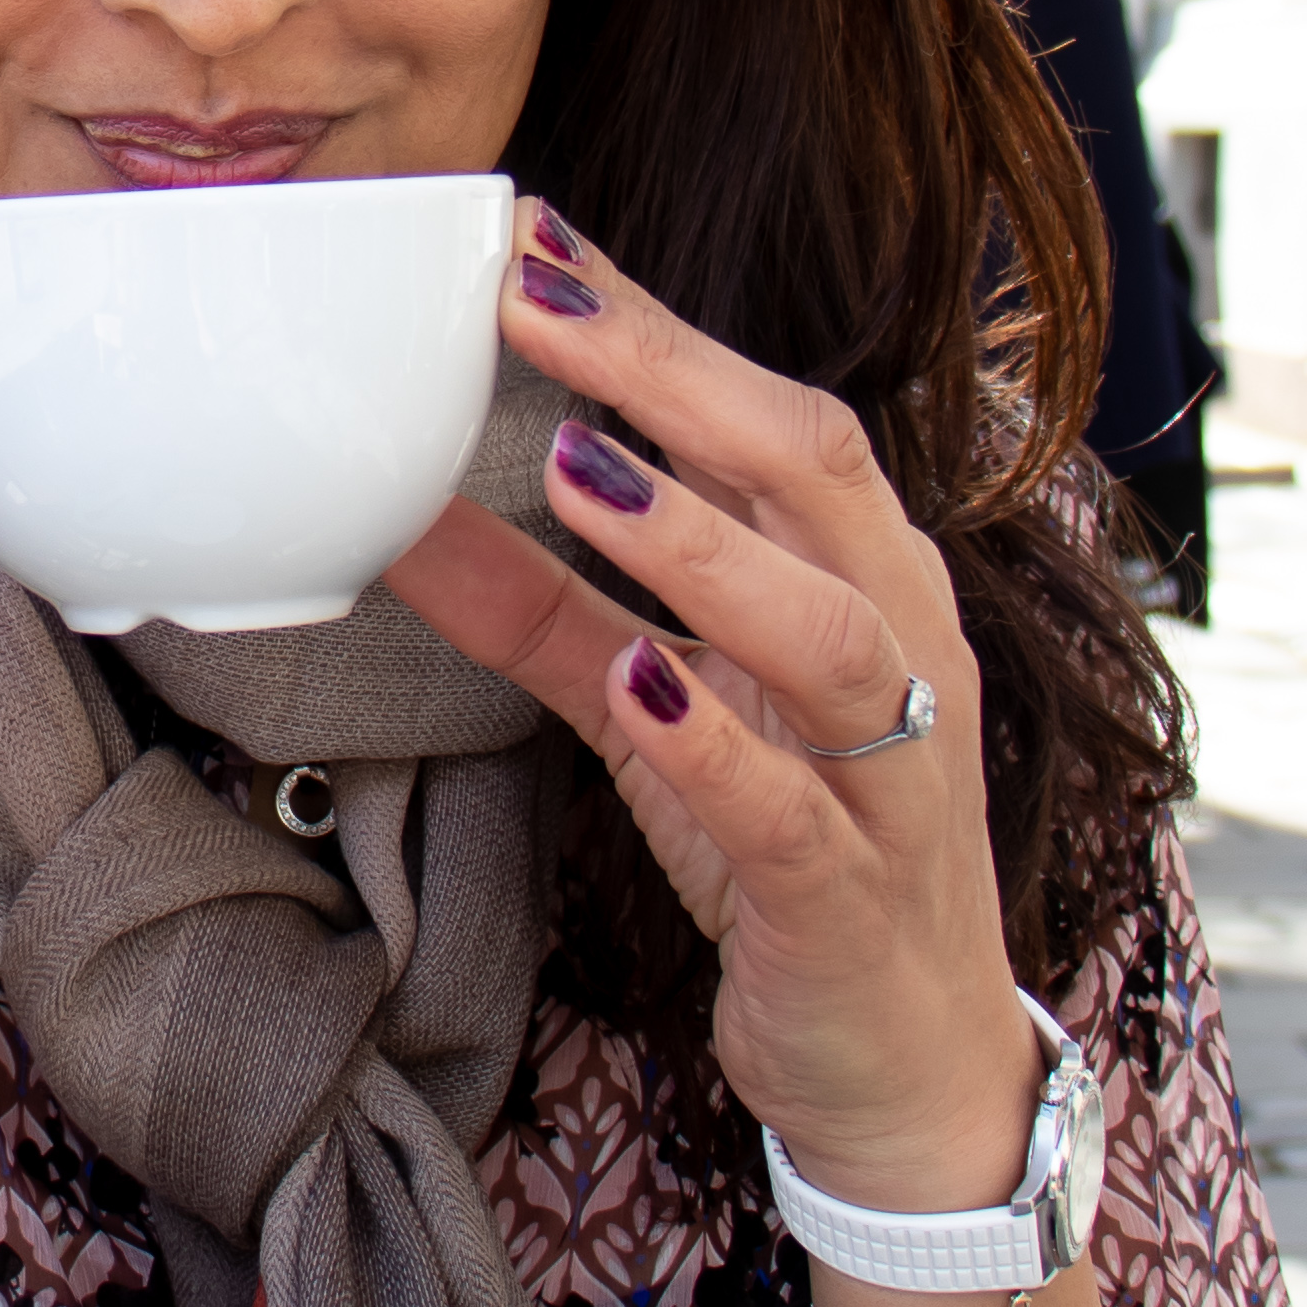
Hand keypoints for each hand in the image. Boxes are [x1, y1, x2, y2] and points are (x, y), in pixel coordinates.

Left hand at [383, 204, 1040, 1213]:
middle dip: (671, 381)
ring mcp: (892, 774)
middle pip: (812, 475)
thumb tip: (402, 513)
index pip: (765, 415)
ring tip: (578, 474)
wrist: (904, 1063)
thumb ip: (541, 611)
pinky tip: (639, 688)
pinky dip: (716, 746)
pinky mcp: (853, 896)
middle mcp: (900, 648)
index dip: (654, 329)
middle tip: (535, 306)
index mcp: (859, 578)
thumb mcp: (652, 714)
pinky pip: (794, 808)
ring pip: (829, 630)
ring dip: (701, 545)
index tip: (534, 244)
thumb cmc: (789, 850)